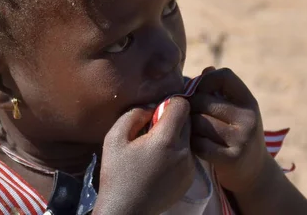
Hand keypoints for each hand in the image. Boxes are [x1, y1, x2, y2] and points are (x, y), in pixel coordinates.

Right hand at [94, 97, 194, 214]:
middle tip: (152, 130)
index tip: (156, 110)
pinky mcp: (191, 178)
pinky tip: (160, 163)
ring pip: (188, 137)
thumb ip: (134, 114)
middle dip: (172, 119)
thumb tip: (152, 105)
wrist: (126, 210)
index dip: (169, 102)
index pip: (182, 105)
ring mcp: (190, 166)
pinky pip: (188, 154)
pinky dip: (177, 152)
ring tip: (155, 149)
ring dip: (175, 136)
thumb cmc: (117, 173)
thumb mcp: (115, 138)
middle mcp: (184, 151)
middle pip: (187, 120)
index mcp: (166, 140)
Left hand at [188, 67, 268, 192]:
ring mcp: (242, 139)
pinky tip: (197, 146)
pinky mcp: (231, 158)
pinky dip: (193, 144)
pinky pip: (198, 143)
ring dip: (190, 126)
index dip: (204, 80)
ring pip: (197, 122)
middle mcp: (249, 118)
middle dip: (190, 107)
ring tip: (194, 131)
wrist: (254, 174)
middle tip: (190, 116)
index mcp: (249, 101)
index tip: (197, 92)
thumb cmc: (236, 135)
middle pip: (202, 100)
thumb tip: (206, 69)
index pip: (224, 76)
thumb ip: (220, 90)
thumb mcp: (236, 110)